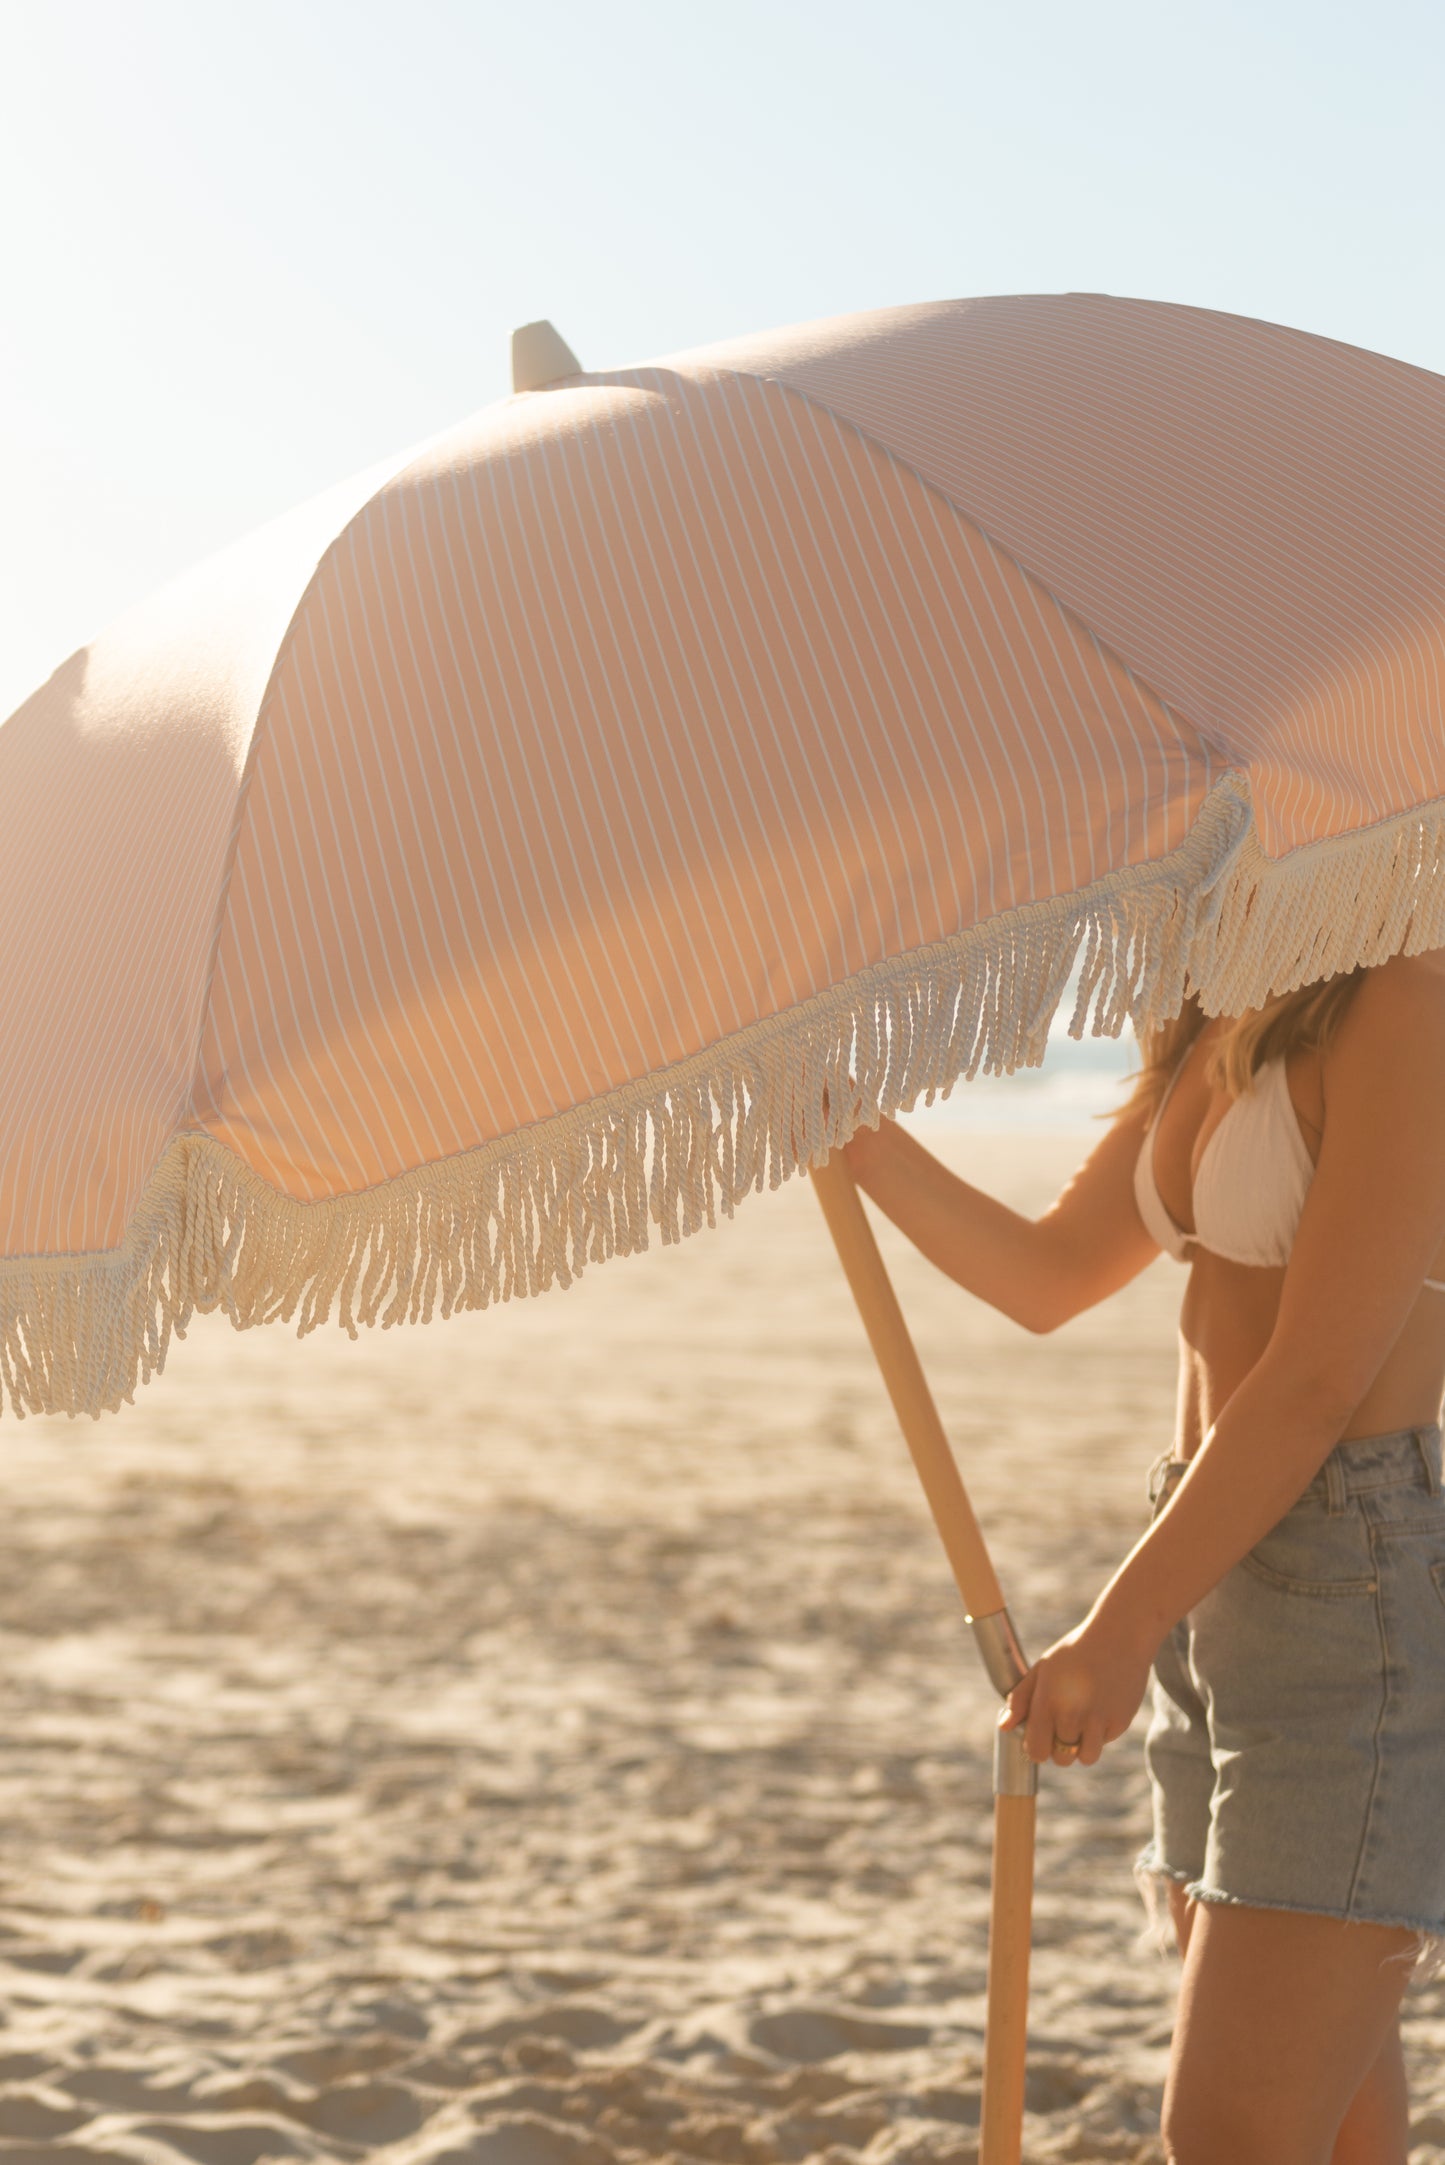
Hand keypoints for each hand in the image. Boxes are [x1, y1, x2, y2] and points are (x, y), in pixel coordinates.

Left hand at [998, 1611, 1153, 1769]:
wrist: (1119, 1636)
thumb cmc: (1075, 1652)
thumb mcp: (1042, 1669)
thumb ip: (1020, 1699)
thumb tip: (1004, 1727)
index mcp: (1047, 1702)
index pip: (1036, 1751)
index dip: (1037, 1749)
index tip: (1041, 1739)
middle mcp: (1072, 1714)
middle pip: (1061, 1759)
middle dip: (1060, 1749)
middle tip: (1064, 1727)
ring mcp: (1098, 1720)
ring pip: (1086, 1758)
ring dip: (1082, 1747)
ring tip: (1082, 1723)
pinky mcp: (1120, 1722)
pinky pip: (1105, 1742)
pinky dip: (1101, 1733)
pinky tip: (1100, 1709)